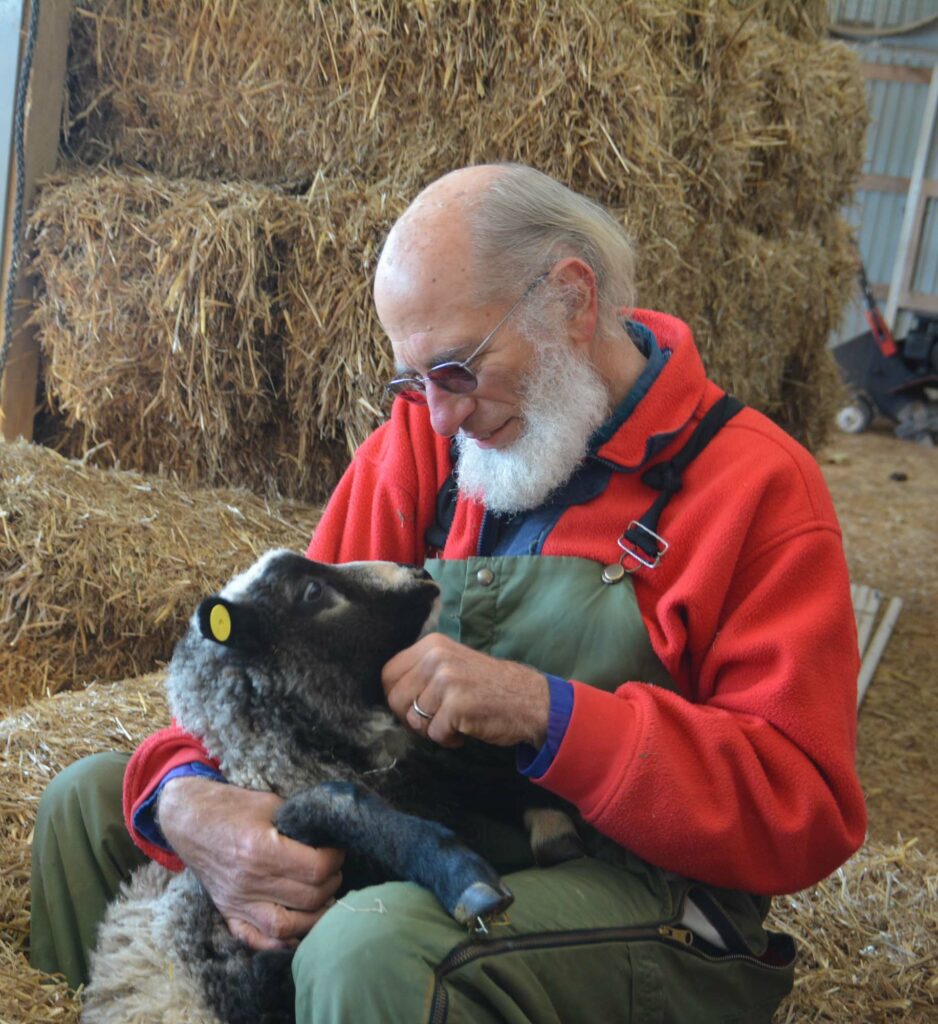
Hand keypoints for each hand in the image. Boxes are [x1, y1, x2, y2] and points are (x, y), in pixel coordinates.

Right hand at [157, 776, 343, 950]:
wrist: (189, 820)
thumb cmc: (232, 807)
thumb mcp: (270, 804)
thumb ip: (299, 824)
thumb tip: (330, 837)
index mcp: (261, 849)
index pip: (315, 868)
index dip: (335, 860)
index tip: (337, 850)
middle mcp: (249, 881)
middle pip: (308, 898)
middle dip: (331, 884)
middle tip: (334, 871)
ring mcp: (236, 902)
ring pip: (287, 927)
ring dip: (314, 917)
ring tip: (325, 899)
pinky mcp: (227, 913)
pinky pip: (256, 940)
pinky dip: (280, 942)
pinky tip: (298, 930)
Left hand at [381, 632, 549, 748]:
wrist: (530, 700)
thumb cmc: (489, 686)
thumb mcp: (453, 663)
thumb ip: (422, 670)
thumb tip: (390, 693)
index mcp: (431, 644)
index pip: (388, 673)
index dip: (397, 696)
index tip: (415, 706)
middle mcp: (436, 657)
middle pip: (395, 698)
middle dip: (411, 717)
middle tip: (436, 719)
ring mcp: (446, 680)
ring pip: (414, 719)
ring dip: (433, 729)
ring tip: (456, 721)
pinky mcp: (456, 705)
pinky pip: (435, 734)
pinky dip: (449, 739)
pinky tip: (466, 729)